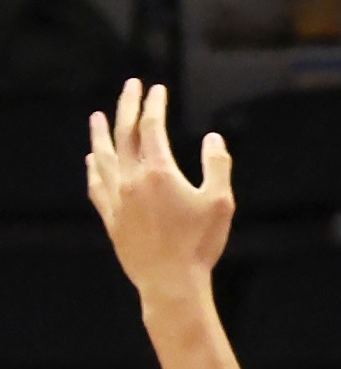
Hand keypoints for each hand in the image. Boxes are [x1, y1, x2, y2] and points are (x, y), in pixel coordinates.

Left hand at [87, 81, 232, 297]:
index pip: (152, 126)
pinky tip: (92, 160)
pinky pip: (95, 184)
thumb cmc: (200, 245)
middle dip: (127, 105)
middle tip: (131, 87)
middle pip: (124, 133)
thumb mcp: (221, 203)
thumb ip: (218, 166)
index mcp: (159, 172)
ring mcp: (117, 197)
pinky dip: (93, 167)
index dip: (154, 104)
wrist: (171, 282)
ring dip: (100, 133)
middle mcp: (132, 179)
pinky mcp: (110, 216)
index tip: (157, 90)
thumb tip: (213, 139)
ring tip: (98, 117)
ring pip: (103, 156)